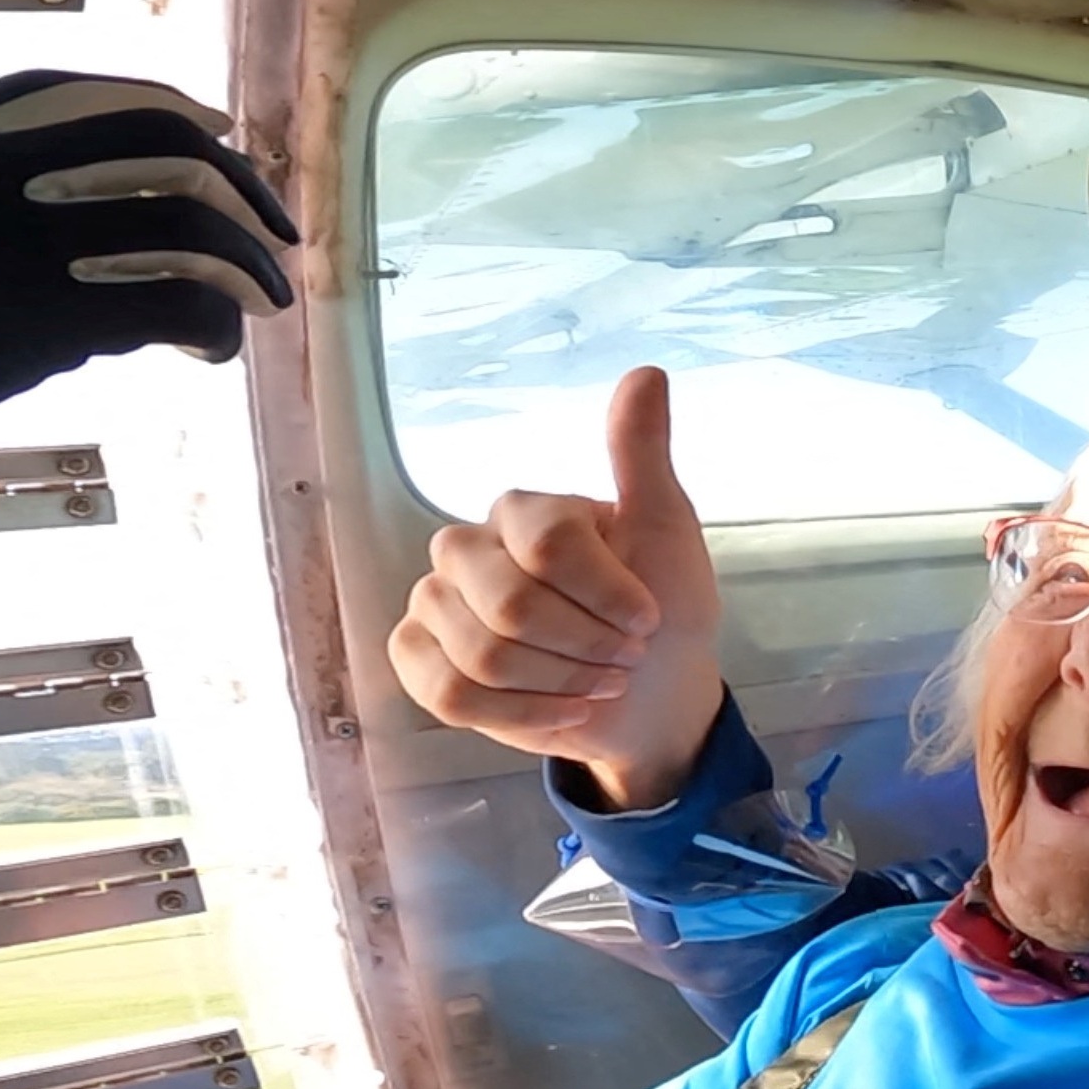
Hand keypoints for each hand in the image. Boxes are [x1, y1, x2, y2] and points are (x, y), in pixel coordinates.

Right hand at [0, 70, 297, 411]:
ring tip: (264, 299)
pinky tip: (213, 348)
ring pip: (189, 229)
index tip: (223, 134)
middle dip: (240, 189)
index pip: (85, 94)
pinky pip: (181, 307)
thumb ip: (11, 193)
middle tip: (275, 233)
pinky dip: (219, 327)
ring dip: (247, 265)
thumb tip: (128, 215)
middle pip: (163, 148)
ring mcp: (26, 241)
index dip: (170, 109)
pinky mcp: (53, 318)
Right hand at [389, 365, 725, 808]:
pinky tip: (561, 714)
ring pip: (481, 657)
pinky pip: (448, 695)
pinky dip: (519, 716)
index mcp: (523, 512)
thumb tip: (647, 372)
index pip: (548, 545)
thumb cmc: (660, 611)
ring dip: (560, 686)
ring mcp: (435, 606)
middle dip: (585, 647)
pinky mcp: (422, 662)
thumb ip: (643, 457)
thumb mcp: (666, 533)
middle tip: (624, 659)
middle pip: (510, 607)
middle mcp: (466, 549)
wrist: (650, 698)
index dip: (608, 596)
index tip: (648, 619)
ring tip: (597, 684)